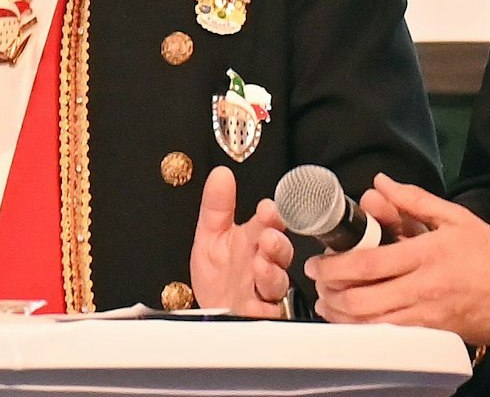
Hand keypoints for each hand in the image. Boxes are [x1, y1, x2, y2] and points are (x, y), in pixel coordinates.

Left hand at [188, 166, 293, 315]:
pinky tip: (258, 302)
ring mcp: (264, 291)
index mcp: (252, 240)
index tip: (268, 209)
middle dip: (277, 244)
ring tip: (260, 263)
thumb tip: (221, 173)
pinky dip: (265, 307)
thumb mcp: (209, 235)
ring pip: (277, 282)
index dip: (271, 217)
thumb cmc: (218, 275)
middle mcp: (263, 263)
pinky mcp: (261, 316)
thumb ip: (216, 206)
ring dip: (271, 273)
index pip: (268, 223)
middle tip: (268, 236)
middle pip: (280, 252)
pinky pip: (269, 313)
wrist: (211, 313)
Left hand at [306, 174, 489, 343]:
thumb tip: (378, 183)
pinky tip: (357, 324)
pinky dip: (368, 334)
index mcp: (425, 255)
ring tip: (329, 305)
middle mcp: (423, 289)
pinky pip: (394, 340)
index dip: (333, 267)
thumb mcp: (454, 216)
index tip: (316, 263)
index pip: (366, 264)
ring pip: (373, 325)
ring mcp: (430, 318)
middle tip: (317, 286)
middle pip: (362, 300)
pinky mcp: (438, 338)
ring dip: (343, 317)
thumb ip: (412, 200)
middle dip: (330, 295)